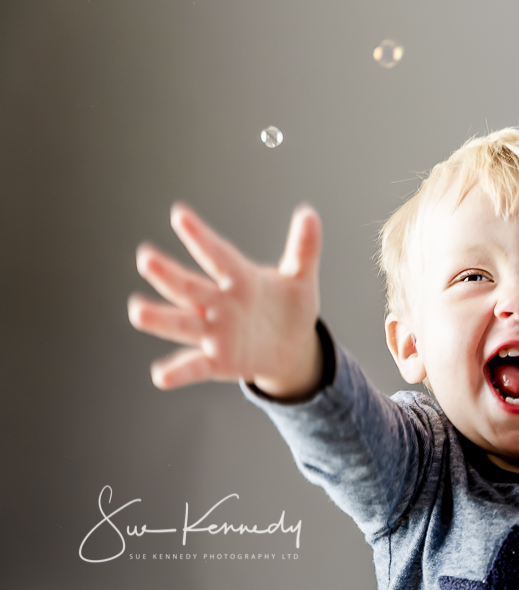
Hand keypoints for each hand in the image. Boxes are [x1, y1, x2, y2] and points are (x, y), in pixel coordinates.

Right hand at [127, 202, 323, 397]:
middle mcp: (219, 303)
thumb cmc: (289, 307)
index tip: (179, 214)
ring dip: (161, 318)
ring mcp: (216, 332)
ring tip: (137, 311)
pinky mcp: (219, 361)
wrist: (294, 348)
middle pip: (190, 287)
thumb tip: (309, 213)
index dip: (200, 236)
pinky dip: (179, 371)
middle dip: (168, 274)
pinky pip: (196, 366)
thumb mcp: (301, 278)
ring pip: (183, 324)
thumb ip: (304, 248)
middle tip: (146, 258)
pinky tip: (161, 376)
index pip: (217, 255)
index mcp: (239, 278)